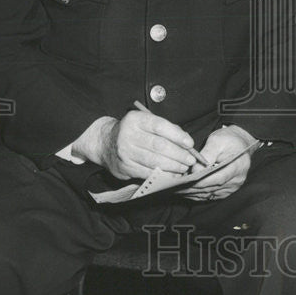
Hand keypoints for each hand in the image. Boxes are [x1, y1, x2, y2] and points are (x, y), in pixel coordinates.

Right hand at [74, 110, 197, 180]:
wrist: (105, 143)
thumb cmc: (134, 131)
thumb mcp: (145, 122)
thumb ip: (165, 128)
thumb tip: (186, 141)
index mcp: (136, 119)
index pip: (160, 126)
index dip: (177, 136)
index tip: (189, 143)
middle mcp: (128, 135)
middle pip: (158, 145)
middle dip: (178, 154)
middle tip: (190, 159)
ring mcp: (125, 152)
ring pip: (153, 161)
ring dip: (172, 166)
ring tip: (184, 167)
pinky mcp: (124, 167)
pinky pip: (146, 173)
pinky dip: (162, 175)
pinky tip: (172, 175)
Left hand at [176, 125, 258, 201]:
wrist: (240, 144)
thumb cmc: (229, 140)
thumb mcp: (218, 141)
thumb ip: (207, 154)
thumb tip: (195, 168)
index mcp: (237, 167)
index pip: (217, 178)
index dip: (200, 180)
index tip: (185, 179)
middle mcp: (236, 180)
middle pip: (211, 188)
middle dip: (192, 187)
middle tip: (175, 185)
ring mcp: (232, 188)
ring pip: (208, 194)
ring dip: (192, 193)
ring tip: (177, 189)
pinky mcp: (226, 191)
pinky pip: (209, 196)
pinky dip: (197, 195)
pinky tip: (185, 191)